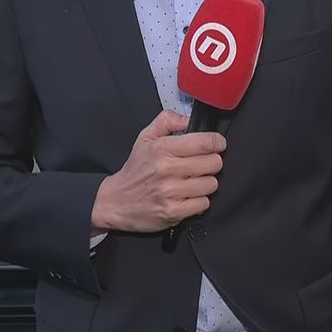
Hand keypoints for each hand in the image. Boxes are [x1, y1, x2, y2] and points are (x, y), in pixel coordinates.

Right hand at [91, 110, 224, 233]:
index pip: (205, 142)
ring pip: (211, 184)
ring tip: (193, 182)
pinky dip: (199, 201)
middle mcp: (167, 169)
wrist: (114, 201)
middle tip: (202, 165)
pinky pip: (203, 204)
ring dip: (205, 183)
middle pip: (213, 163)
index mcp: (162, 148)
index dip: (217, 142)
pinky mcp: (173, 212)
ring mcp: (170, 192)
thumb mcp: (145, 137)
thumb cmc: (135, 169)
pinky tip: (188, 197)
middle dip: (212, 163)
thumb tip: (189, 119)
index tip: (217, 144)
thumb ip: (167, 121)